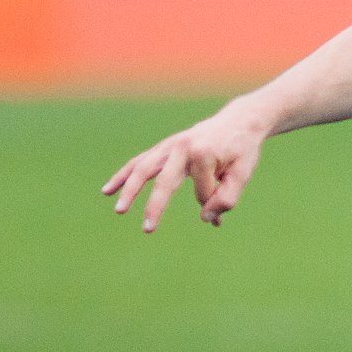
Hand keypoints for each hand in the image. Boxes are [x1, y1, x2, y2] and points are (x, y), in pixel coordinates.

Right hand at [102, 106, 267, 232]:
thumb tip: (206, 220)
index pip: (203, 191)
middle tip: (148, 230)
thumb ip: (227, 198)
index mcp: (203, 154)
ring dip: (129, 190)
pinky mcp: (163, 147)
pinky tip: (108, 191)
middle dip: (155, 207)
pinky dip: (123, 175)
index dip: (213, 202)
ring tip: (120, 210)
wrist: (239, 121)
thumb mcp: (243, 174)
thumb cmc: (243, 150)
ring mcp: (169, 146)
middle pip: (163, 181)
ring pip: (144, 169)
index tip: (220, 205)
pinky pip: (139, 162)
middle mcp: (182, 148)